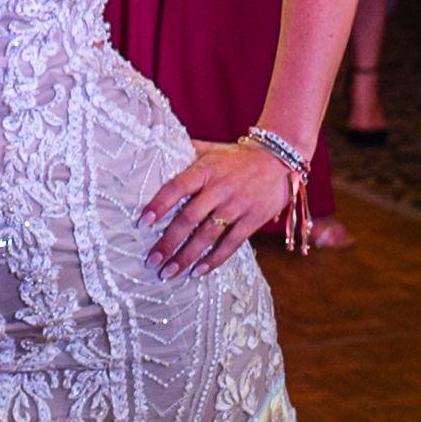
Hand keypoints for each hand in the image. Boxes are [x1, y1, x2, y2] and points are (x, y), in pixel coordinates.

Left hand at [143, 138, 298, 270]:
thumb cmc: (237, 157)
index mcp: (206, 170)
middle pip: (189, 218)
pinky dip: (213, 260)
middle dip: (168, 242)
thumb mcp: (211, 149)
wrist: (278, 159)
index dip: (159, 204)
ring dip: (186, 256)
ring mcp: (238, 205)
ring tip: (169, 272)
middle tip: (151, 260)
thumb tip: (154, 149)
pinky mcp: (253, 220)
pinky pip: (230, 244)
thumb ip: (186, 152)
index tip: (142, 222)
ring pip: (207, 235)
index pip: (177, 187)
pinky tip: (197, 272)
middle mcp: (220, 188)